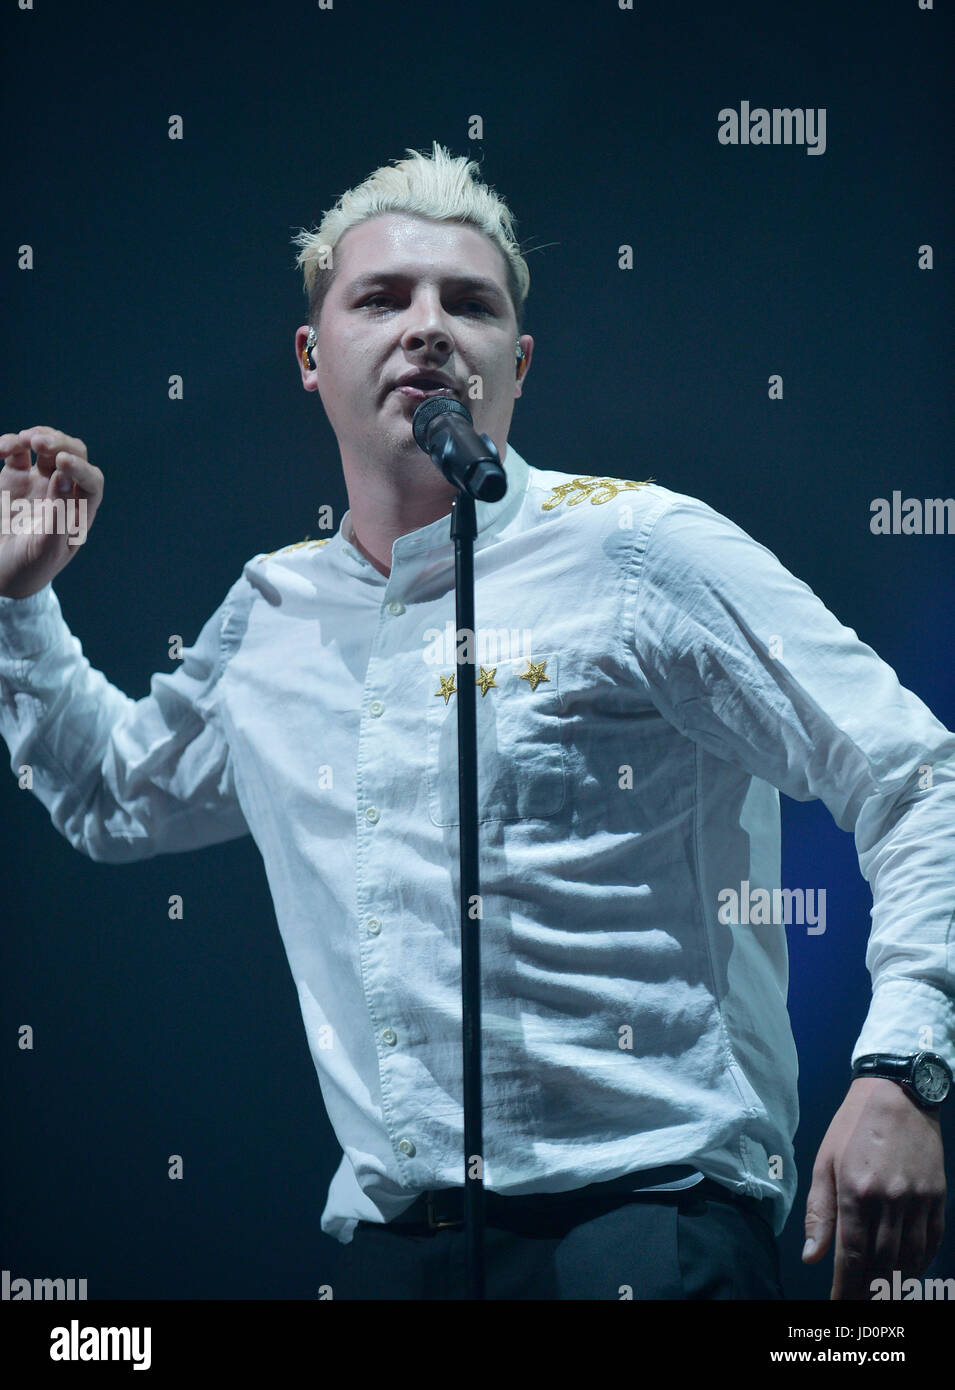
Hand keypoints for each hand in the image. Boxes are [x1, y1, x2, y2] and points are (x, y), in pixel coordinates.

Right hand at [0, 426, 103, 597]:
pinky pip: (17, 452)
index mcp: (80, 512)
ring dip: (39, 436)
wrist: (1, 574)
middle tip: (39, 443)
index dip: (81, 469)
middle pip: (74, 455)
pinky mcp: (14, 478)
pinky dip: (10, 443)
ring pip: (48, 448)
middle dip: (60, 444)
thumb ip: (57, 516)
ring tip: (23, 440)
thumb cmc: (28, 569)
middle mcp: (64, 493)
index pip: (91, 482)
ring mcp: (40, 483)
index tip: (61, 463)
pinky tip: (2, 448)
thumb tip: (63, 477)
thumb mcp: (44, 550)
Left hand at [802, 1076, 945, 1298]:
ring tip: (880, 1296)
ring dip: (895, 1283)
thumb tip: (811, 1257)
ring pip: (909, 1258)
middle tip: (858, 1306)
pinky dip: (920, 1263)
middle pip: (882, 1263)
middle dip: (869, 1292)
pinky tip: (907, 1273)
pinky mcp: (938, 1197)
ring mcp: (918, 1200)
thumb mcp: (825, 1162)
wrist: (898, 1094)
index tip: (838, 1305)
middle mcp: (890, 1200)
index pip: (852, 1255)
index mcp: (856, 1191)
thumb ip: (819, 1212)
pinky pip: (931, 1242)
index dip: (845, 1287)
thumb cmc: (853, 1126)